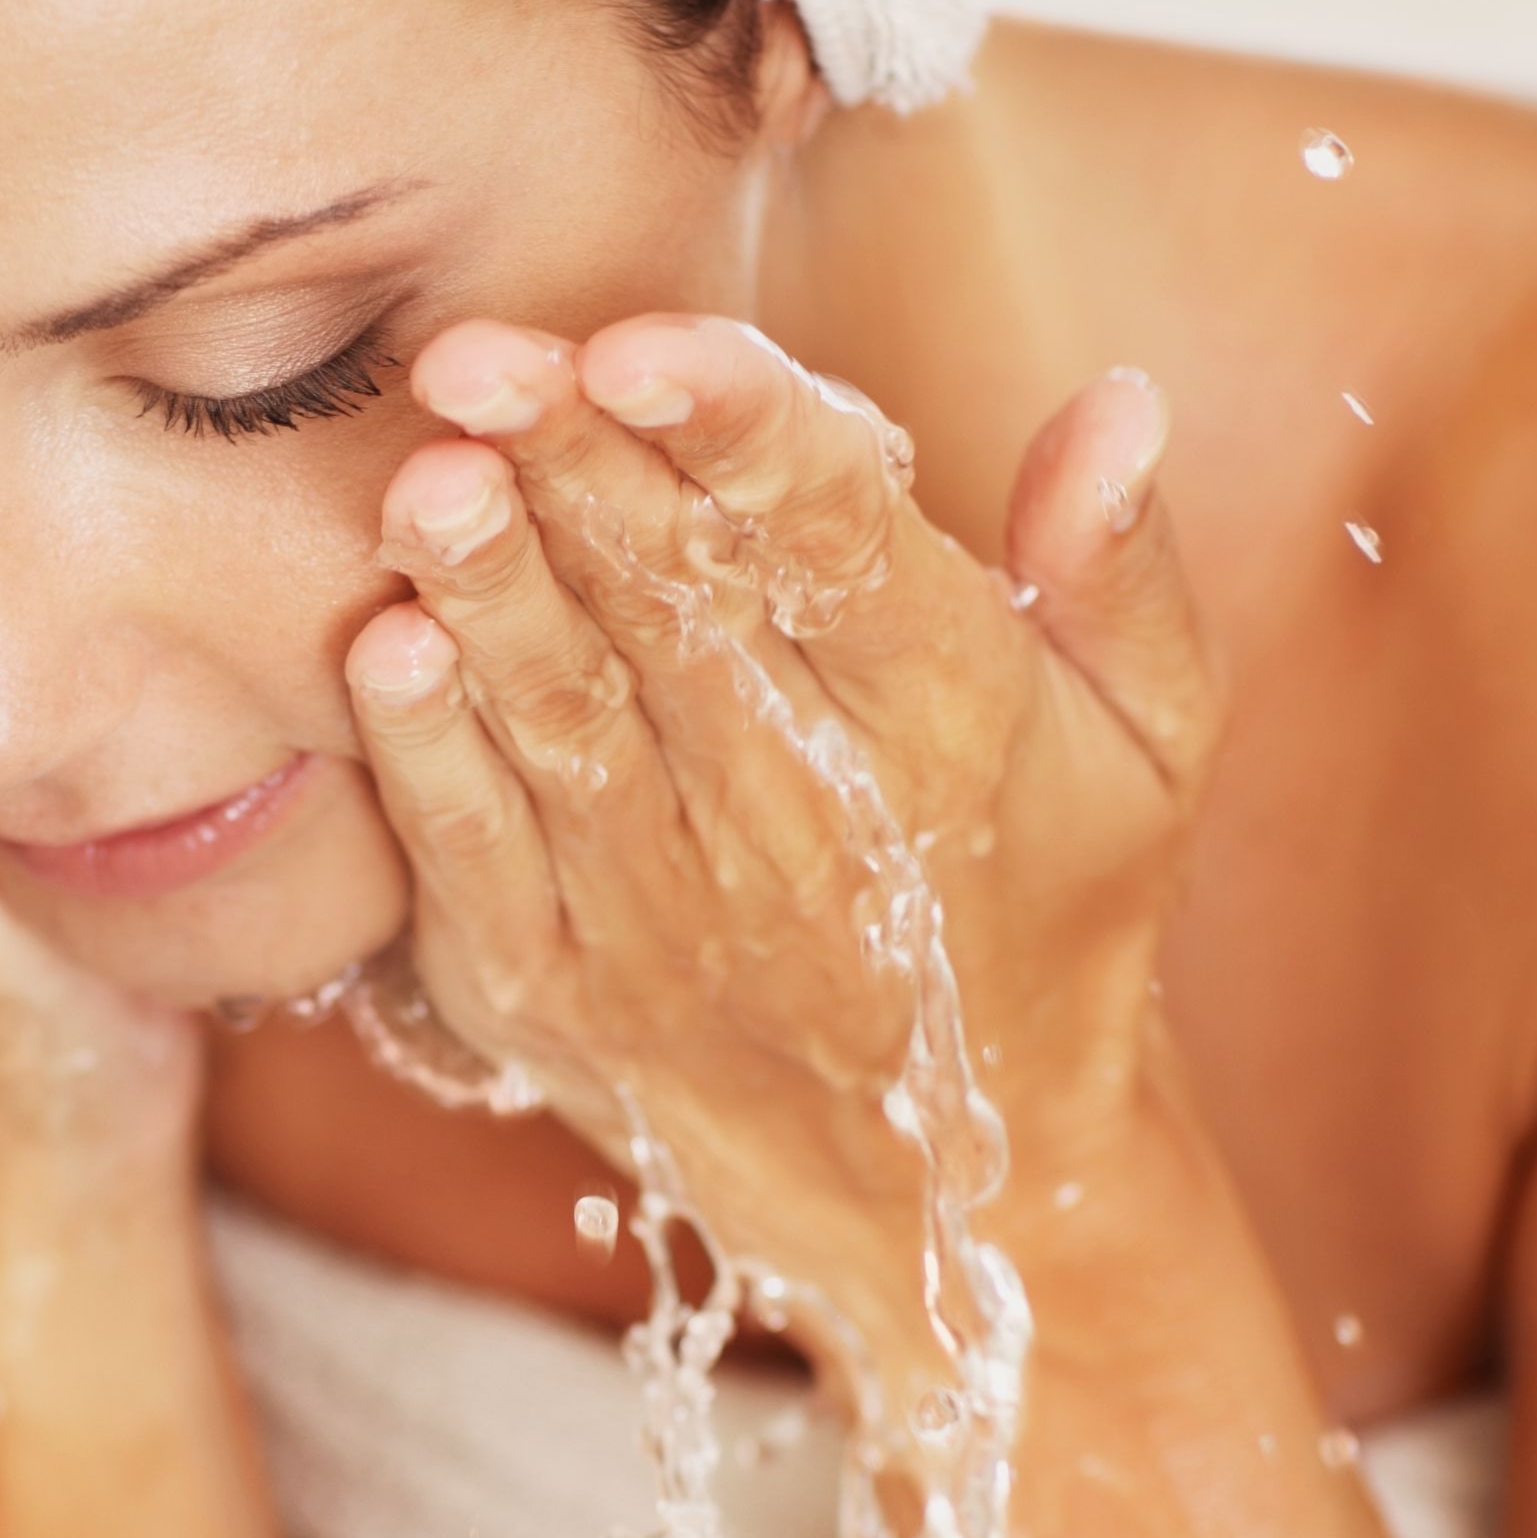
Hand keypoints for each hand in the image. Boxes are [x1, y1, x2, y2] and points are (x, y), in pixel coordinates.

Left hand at [343, 315, 1221, 1408]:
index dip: (738, 434)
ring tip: (423, 475)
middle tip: (476, 352)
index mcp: (949, 723)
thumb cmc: (1048, 920)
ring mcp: (666, 911)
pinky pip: (480, 856)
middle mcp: (803, 816)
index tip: (646, 343)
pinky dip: (428, 757)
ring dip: (485, 592)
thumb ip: (1122, 572)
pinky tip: (385, 649)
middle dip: (569, 467)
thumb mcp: (1151, 751)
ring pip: (562, 719)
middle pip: (672, 607)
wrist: (953, 1194)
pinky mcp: (556, 987)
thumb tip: (1117, 396)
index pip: (836, 544)